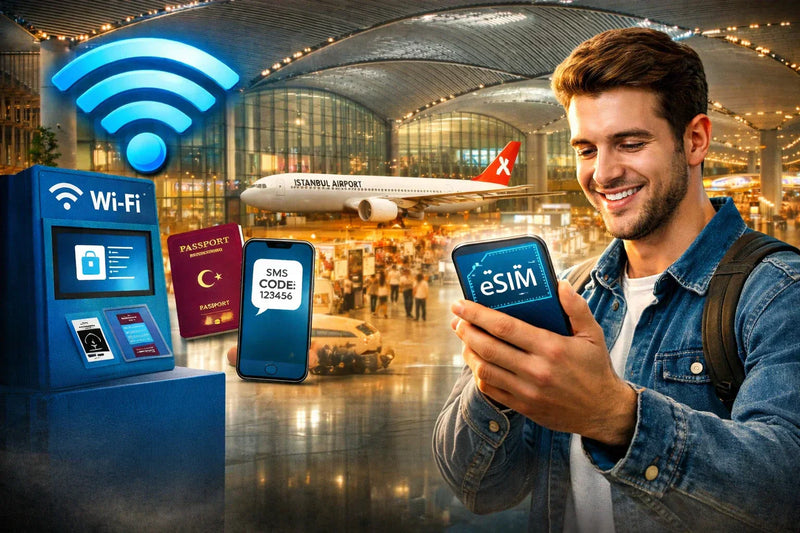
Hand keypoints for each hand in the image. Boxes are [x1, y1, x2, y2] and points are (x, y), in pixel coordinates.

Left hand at [451, 281, 636, 445]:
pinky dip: (479, 374)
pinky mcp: (524, 406)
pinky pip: (491, 390)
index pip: (505, 327)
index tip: (461, 305)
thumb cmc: (595, 368)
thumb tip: (558, 284)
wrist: (603, 411)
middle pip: (489, 347)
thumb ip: (576, 307)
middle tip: (456, 320)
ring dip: (468, 351)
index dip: (477, 314)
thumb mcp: (593, 334)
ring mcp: (528, 391)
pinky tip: (477, 361)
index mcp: (551, 347)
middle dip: (466, 331)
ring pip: (485, 369)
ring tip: (464, 338)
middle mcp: (536, 370)